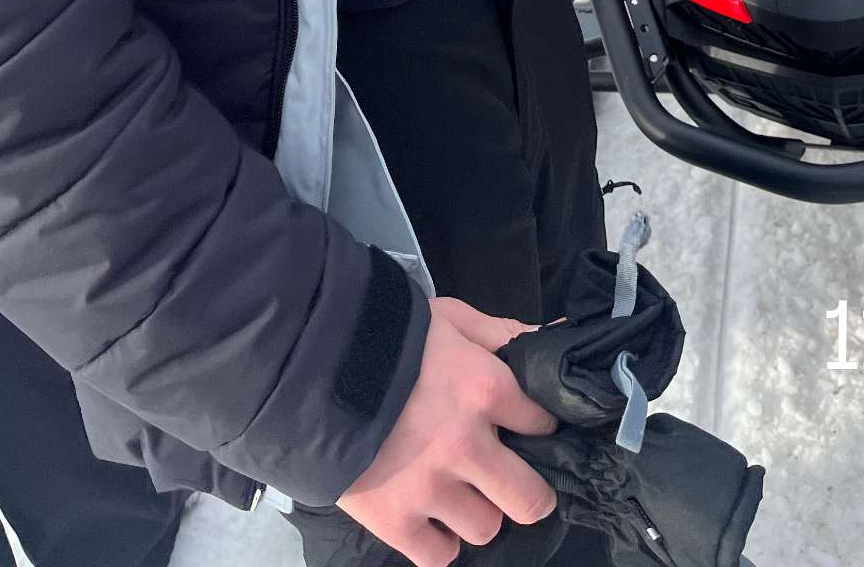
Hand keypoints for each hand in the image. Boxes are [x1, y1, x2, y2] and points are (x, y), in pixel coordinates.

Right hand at [338, 298, 557, 566]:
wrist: (310, 367)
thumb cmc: (388, 339)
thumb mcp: (450, 320)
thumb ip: (504, 332)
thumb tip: (552, 338)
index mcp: (483, 388)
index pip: (543, 423)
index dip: (537, 423)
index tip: (525, 425)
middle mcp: (464, 445)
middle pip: (530, 500)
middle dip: (527, 489)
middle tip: (509, 477)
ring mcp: (429, 490)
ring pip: (485, 528)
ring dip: (475, 510)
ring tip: (456, 488)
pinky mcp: (394, 522)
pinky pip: (440, 557)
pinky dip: (438, 541)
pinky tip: (430, 514)